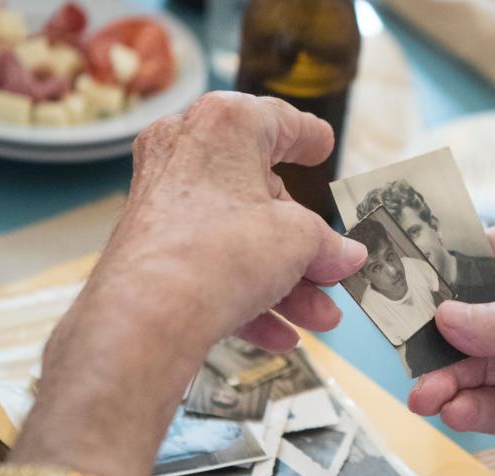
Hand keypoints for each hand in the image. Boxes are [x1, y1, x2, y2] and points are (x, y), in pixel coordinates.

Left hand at [18, 93, 365, 475]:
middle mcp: (186, 153)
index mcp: (224, 126)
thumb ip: (326, 244)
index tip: (322, 146)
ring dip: (286, 284)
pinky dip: (247, 300)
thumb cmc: (221, 252)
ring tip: (321, 319)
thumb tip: (345, 256)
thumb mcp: (298, 241)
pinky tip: (281, 336)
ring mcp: (164, 203)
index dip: (307, 137)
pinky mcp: (152, 250)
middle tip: (334, 271)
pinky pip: (211, 269)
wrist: (148, 315)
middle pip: (261, 197)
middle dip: (305, 246)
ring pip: (239, 240)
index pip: (276, 121)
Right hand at [408, 227, 494, 475]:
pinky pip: (483, 400)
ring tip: (425, 395)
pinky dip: (465, 407)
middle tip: (409, 343)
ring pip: (474, 361)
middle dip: (445, 332)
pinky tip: (453, 412)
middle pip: (478, 311)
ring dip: (447, 378)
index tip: (422, 273)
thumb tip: (446, 315)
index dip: (464, 261)